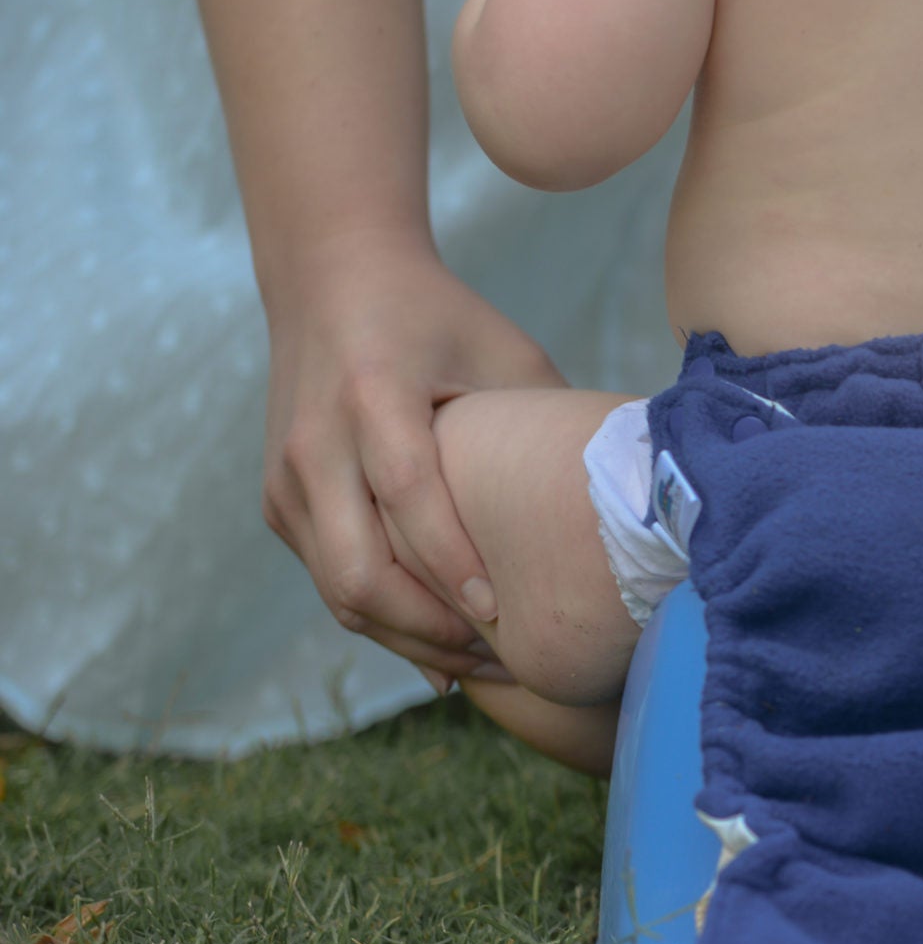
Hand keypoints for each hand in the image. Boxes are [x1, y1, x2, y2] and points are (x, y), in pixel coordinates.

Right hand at [260, 232, 562, 691]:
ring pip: (339, 591)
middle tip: (503, 658)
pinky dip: (383, 618)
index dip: (452, 565)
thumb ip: (545, 422)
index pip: (407, 496)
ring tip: (482, 665)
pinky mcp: (278, 502)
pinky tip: (441, 643)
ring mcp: (285, 479)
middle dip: (429, 629)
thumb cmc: (439, 317)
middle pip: (357, 569)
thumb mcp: (503, 352)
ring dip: (407, 638)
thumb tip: (623, 494)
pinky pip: (328, 580)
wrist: (331, 278)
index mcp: (372, 395)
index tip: (502, 618)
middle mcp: (316, 443)